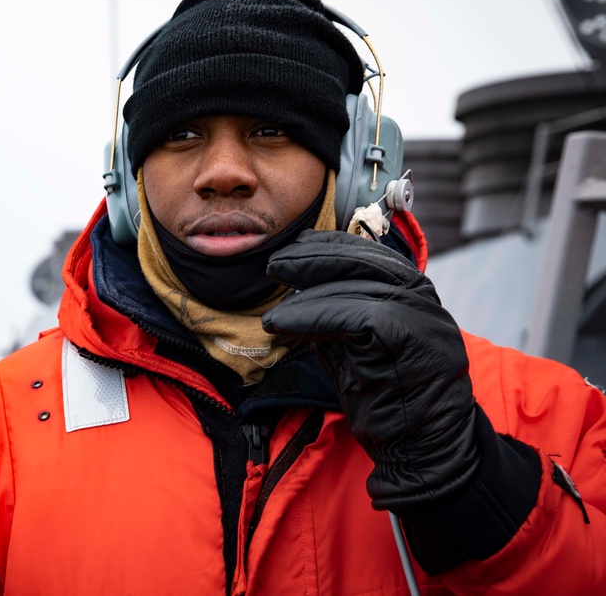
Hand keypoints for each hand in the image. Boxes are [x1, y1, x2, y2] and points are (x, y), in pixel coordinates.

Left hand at [262, 229, 477, 510]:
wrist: (426, 452)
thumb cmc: (389, 404)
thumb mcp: (357, 351)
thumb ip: (337, 321)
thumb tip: (297, 296)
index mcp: (414, 296)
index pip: (370, 255)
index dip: (328, 247)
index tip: (294, 248)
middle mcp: (422, 300)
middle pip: (362, 262)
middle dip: (312, 259)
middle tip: (274, 265)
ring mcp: (421, 317)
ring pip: (355, 288)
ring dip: (305, 299)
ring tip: (273, 315)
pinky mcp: (410, 337)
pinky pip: (353, 317)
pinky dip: (312, 318)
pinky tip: (284, 326)